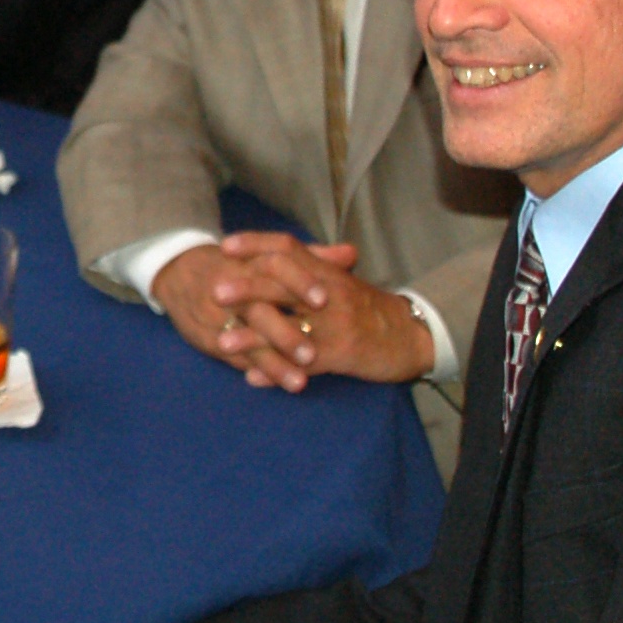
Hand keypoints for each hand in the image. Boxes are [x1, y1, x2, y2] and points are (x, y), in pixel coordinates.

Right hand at [152, 242, 310, 390]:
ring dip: (272, 364)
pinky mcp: (208, 339)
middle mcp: (231, 291)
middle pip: (257, 312)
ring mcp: (217, 318)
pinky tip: (277, 385)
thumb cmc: (235, 264)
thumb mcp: (267, 254)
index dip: (299, 282)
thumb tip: (351, 255)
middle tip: (313, 354)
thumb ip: (310, 257)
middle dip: (285, 334)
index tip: (324, 299)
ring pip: (245, 343)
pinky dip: (256, 372)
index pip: (274, 267)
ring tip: (298, 382)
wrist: (179, 272)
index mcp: (249, 264)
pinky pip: (234, 358)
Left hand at [217, 233, 435, 386]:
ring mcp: (334, 324)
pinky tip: (252, 378)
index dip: (256, 244)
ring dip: (253, 336)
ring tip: (222, 342)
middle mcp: (327, 293)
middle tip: (213, 291)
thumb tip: (268, 258)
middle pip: (283, 283)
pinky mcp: (342, 353)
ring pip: (289, 327)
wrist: (409, 335)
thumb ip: (308, 269)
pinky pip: (304, 362)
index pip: (288, 248)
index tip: (224, 245)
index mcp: (325, 272)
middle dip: (247, 287)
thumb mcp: (339, 282)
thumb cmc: (367, 308)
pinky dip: (277, 371)